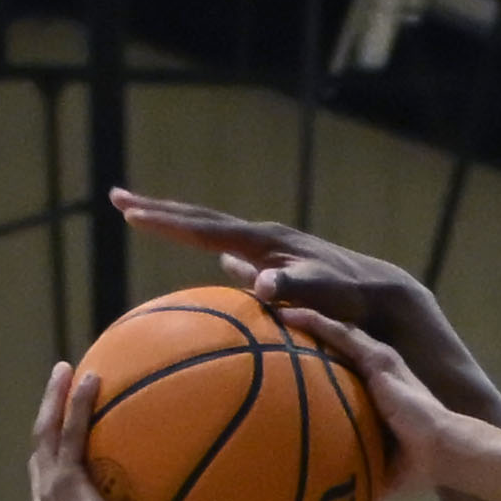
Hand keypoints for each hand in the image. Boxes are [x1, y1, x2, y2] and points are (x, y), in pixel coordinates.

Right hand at [28, 366, 156, 500]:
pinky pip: (71, 431)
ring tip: (65, 370)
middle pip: (41, 450)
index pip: (50, 485)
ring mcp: (51, 488)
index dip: (54, 462)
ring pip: (47, 432)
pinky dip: (77, 402)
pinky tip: (91, 377)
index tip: (65, 445)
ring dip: (55, 398)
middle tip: (58, 393)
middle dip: (47, 419)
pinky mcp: (66, 479)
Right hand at [112, 190, 441, 358]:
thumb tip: (259, 285)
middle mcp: (264, 238)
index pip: (203, 228)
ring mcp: (272, 251)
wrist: (382, 295)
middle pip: (200, 219)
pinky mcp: (282, 265)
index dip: (164, 221)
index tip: (127, 212)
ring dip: (182, 224)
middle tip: (118, 199)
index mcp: (264, 242)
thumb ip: (292, 288)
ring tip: (151, 219)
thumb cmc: (353, 301)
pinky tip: (217, 258)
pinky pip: (238, 252)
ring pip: (216, 231)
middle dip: (159, 210)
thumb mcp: (322, 295)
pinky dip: (218, 250)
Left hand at [278, 308, 456, 495]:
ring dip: (304, 315)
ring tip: (272, 304)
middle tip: (269, 317)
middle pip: (333, 341)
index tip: (282, 351)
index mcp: (376, 391)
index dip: (313, 355)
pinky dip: (314, 321)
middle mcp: (377, 370)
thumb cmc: (416, 465)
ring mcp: (379, 362)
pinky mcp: (380, 360)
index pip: (339, 366)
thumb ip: (355, 474)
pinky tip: (288, 312)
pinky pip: (340, 333)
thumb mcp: (377, 468)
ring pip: (334, 329)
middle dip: (304, 327)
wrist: (443, 453)